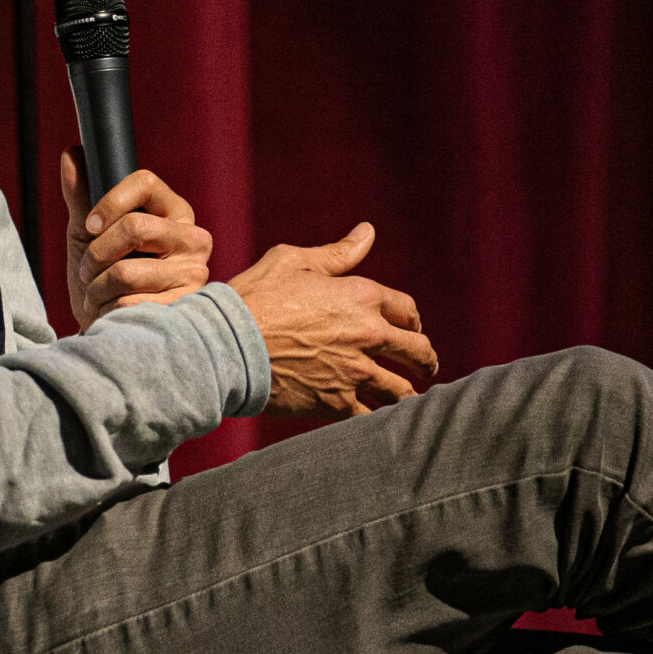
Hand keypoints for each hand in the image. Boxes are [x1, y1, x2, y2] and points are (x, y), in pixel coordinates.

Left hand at [59, 150, 213, 330]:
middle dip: (96, 253)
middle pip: (134, 227)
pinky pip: (130, 302)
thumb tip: (72, 153)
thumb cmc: (104, 278)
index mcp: (173, 212)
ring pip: (126, 271)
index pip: (145, 182)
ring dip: (97, 287)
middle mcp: (193, 238)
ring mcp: (193, 274)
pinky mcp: (185, 308)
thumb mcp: (88, 235)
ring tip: (99, 295)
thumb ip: (82, 196)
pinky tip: (115, 313)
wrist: (113, 332)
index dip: (110, 200)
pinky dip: (109, 310)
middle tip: (89, 269)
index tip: (90, 224)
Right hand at [229, 222, 438, 417]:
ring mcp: (355, 372)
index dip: (412, 321)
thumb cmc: (255, 297)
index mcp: (362, 296)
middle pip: (418, 351)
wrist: (226, 345)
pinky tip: (382, 422)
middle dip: (425, 361)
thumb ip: (338, 253)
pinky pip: (372, 418)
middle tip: (426, 369)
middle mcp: (367, 334)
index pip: (407, 310)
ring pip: (401, 391)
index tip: (411, 330)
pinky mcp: (336, 403)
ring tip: (409, 399)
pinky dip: (380, 421)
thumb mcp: (294, 261)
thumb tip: (368, 232)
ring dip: (409, 394)